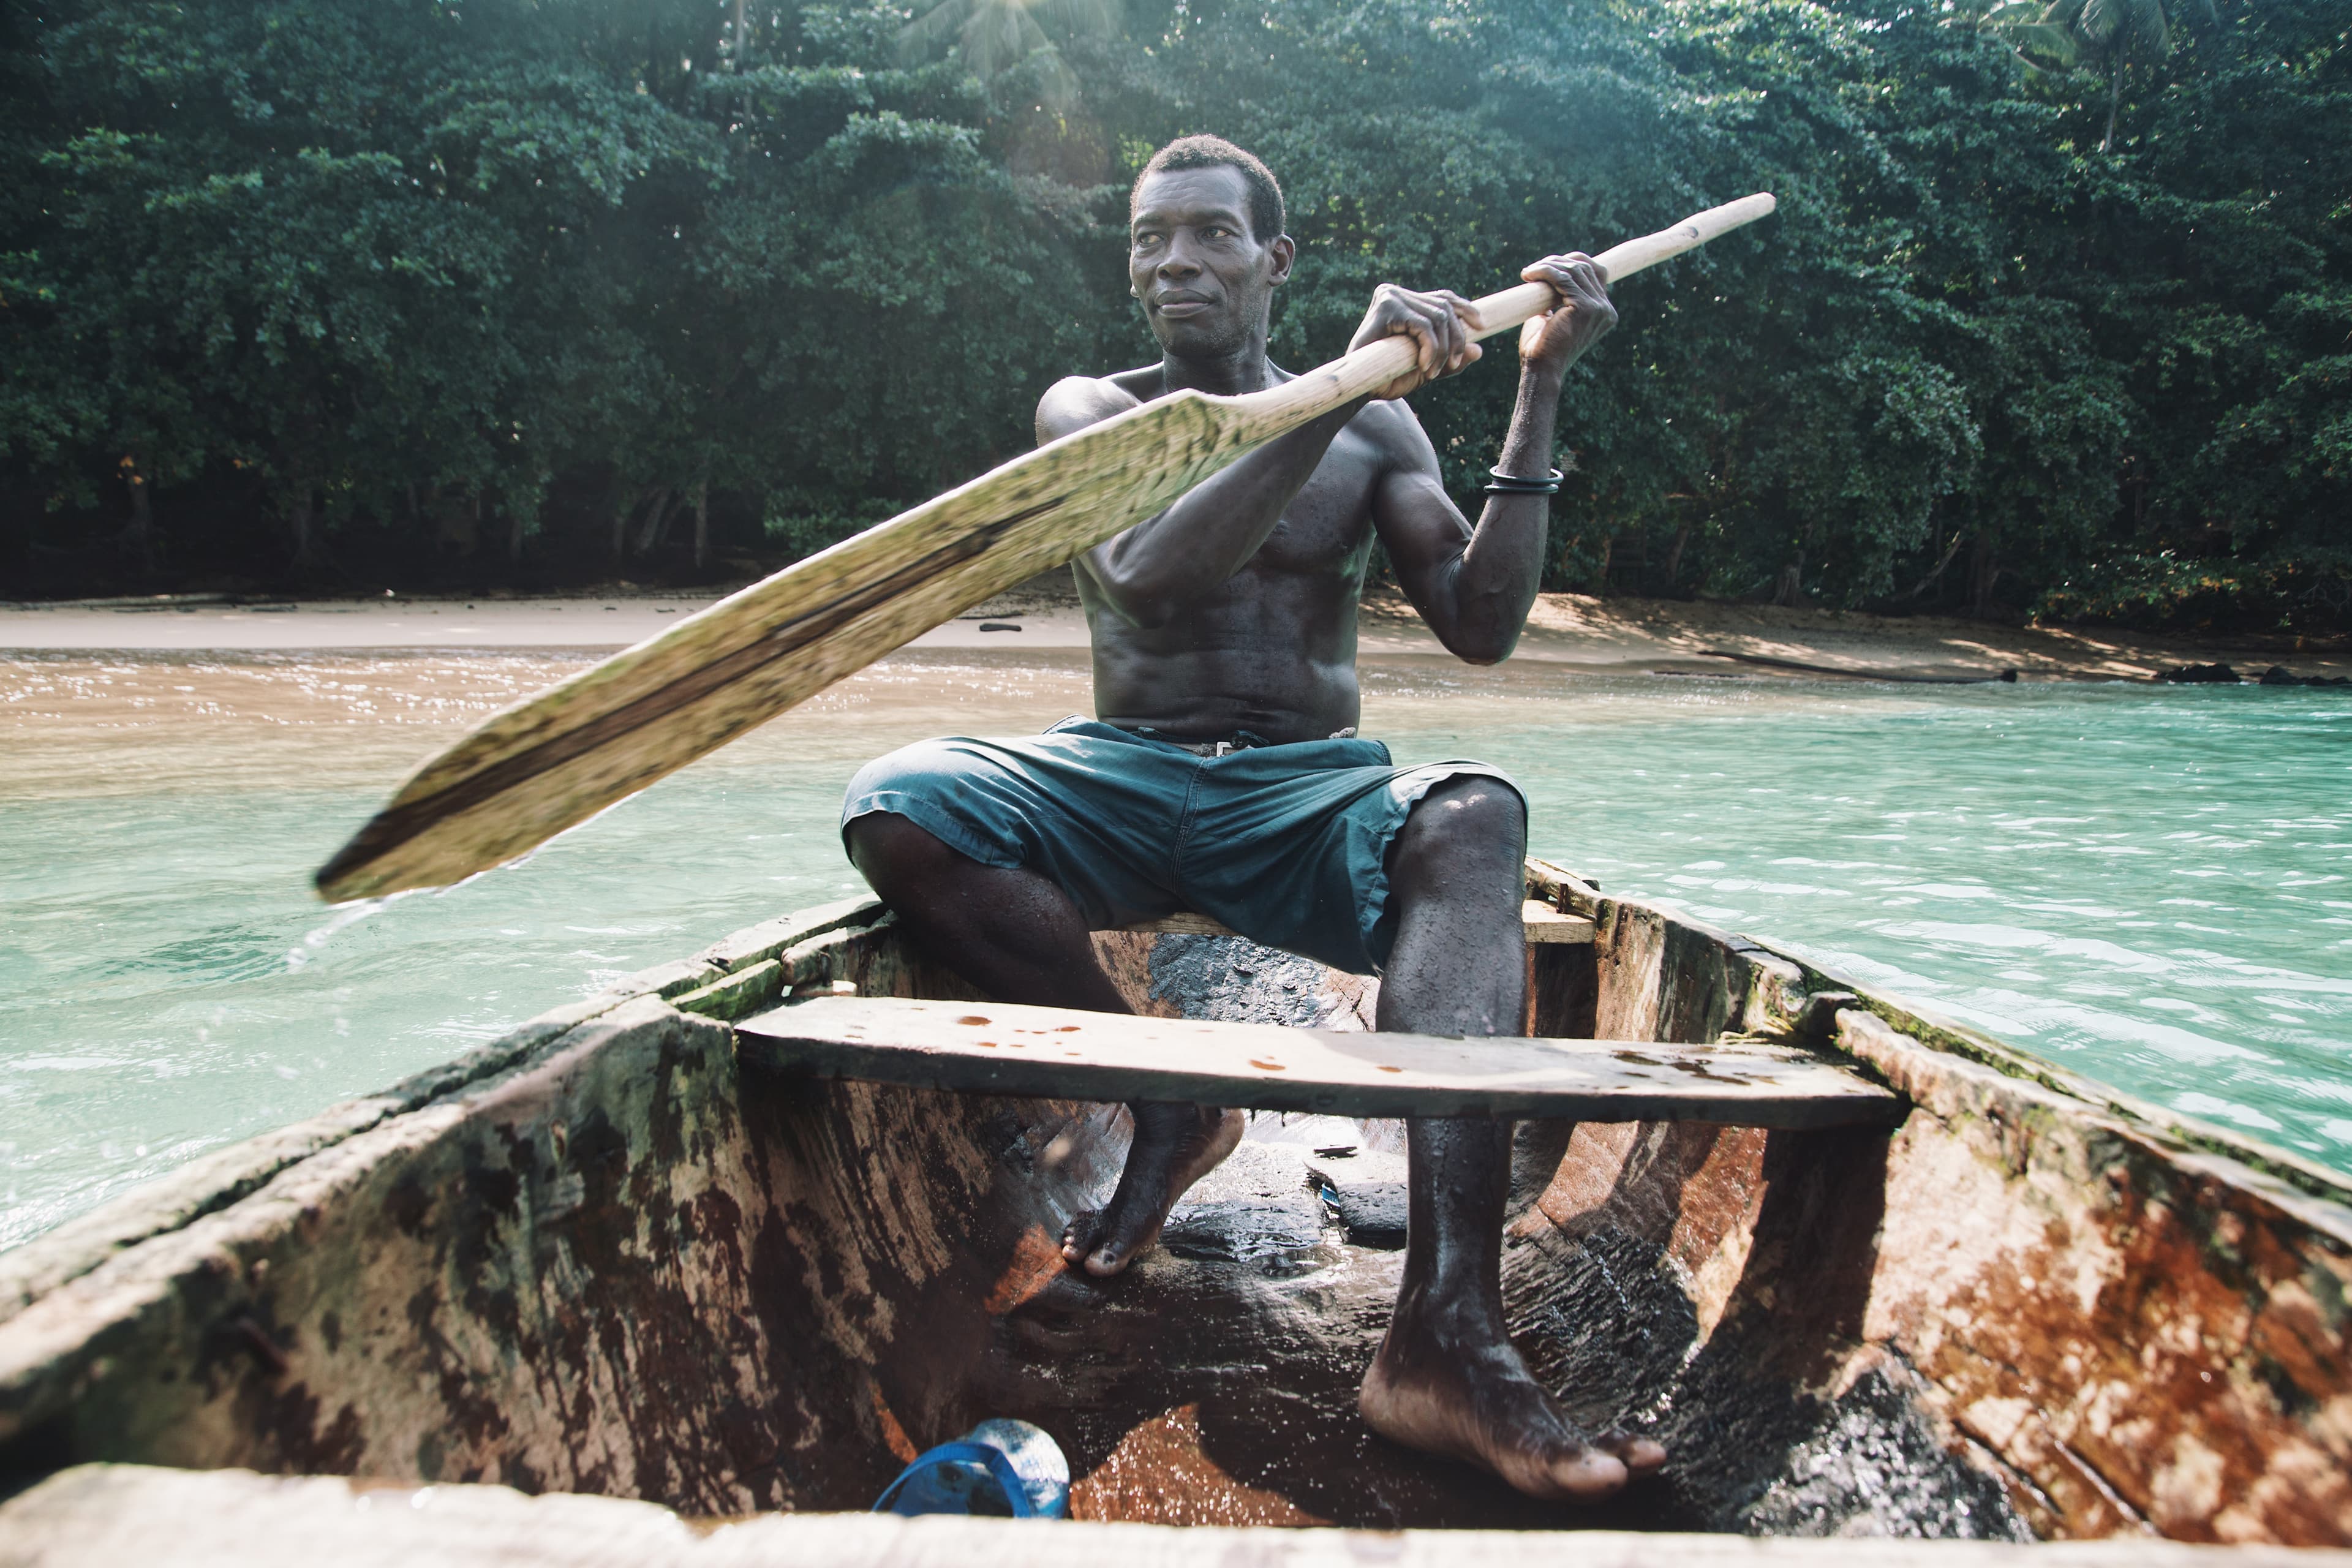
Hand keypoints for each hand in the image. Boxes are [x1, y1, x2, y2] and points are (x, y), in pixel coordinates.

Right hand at [1349, 285, 1485, 399]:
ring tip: (1432, 372)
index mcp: (1405, 301)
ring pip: (1438, 317)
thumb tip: (1479, 350)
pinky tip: (1424, 366)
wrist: (1359, 389)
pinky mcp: (1387, 307)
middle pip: (1444, 308)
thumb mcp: (1427, 368)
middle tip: (1453, 365)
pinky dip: (1430, 348)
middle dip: (1456, 338)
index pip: (1442, 298)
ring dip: (1442, 349)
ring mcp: (1390, 297)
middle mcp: (1396, 293)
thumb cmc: (1388, 378)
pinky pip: (1423, 326)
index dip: (1464, 309)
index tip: (1481, 326)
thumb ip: (1450, 359)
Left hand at [1516, 253, 1614, 375]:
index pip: (1595, 272)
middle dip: (1558, 262)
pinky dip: (1545, 272)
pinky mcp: (1585, 307)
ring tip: (1529, 272)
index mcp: (1603, 312)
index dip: (1573, 262)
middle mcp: (1606, 309)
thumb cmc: (1542, 347)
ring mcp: (1599, 308)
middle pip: (1586, 267)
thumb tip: (1550, 274)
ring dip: (1549, 265)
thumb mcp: (1555, 316)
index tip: (1548, 265)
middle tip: (1535, 268)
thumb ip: (1559, 296)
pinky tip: (1529, 274)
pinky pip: (1563, 278)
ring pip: (1574, 270)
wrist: (1541, 370)